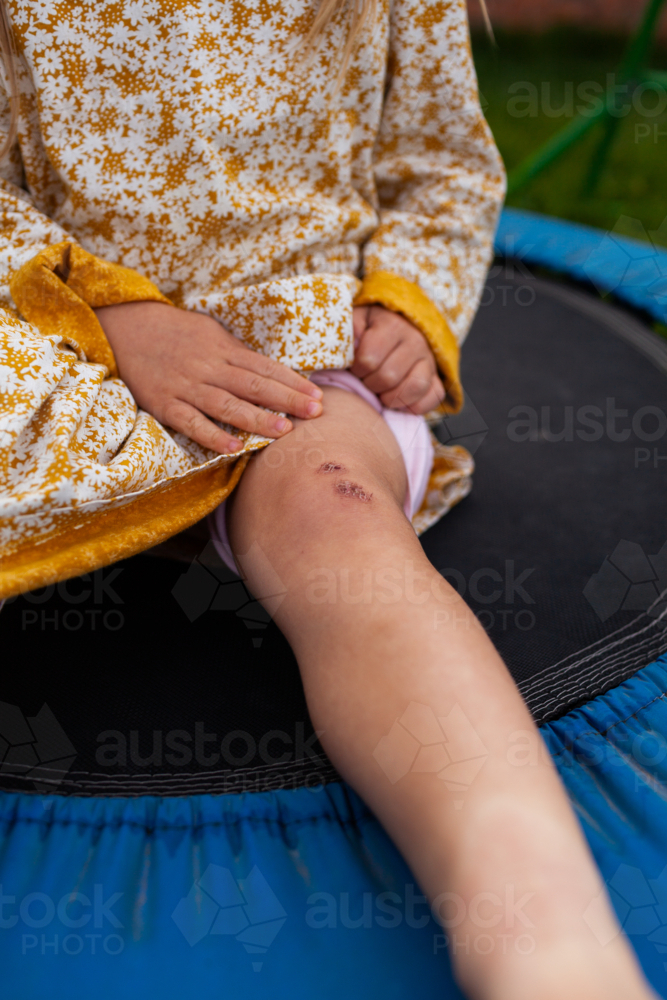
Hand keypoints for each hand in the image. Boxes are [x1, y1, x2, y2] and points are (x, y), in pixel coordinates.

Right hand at [94, 300, 322, 453]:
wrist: (124, 327)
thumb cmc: (174, 332)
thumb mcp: (210, 332)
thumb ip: (236, 353)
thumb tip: (268, 370)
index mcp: (223, 349)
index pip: (265, 367)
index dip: (293, 382)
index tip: (317, 396)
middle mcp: (209, 368)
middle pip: (254, 385)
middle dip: (287, 400)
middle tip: (316, 412)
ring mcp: (187, 387)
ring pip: (227, 405)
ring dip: (257, 418)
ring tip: (284, 430)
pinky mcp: (165, 404)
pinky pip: (191, 422)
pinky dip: (212, 435)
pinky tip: (233, 447)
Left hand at [350, 305, 444, 414]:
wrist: (399, 328)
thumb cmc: (371, 329)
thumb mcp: (356, 322)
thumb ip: (349, 332)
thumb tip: (352, 347)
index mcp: (392, 325)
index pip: (369, 359)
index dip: (357, 369)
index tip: (355, 367)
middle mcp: (415, 341)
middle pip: (389, 377)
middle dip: (371, 384)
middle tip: (367, 380)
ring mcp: (430, 361)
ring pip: (415, 388)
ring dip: (391, 397)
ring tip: (381, 393)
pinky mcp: (438, 379)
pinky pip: (433, 398)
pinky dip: (414, 406)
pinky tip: (399, 401)